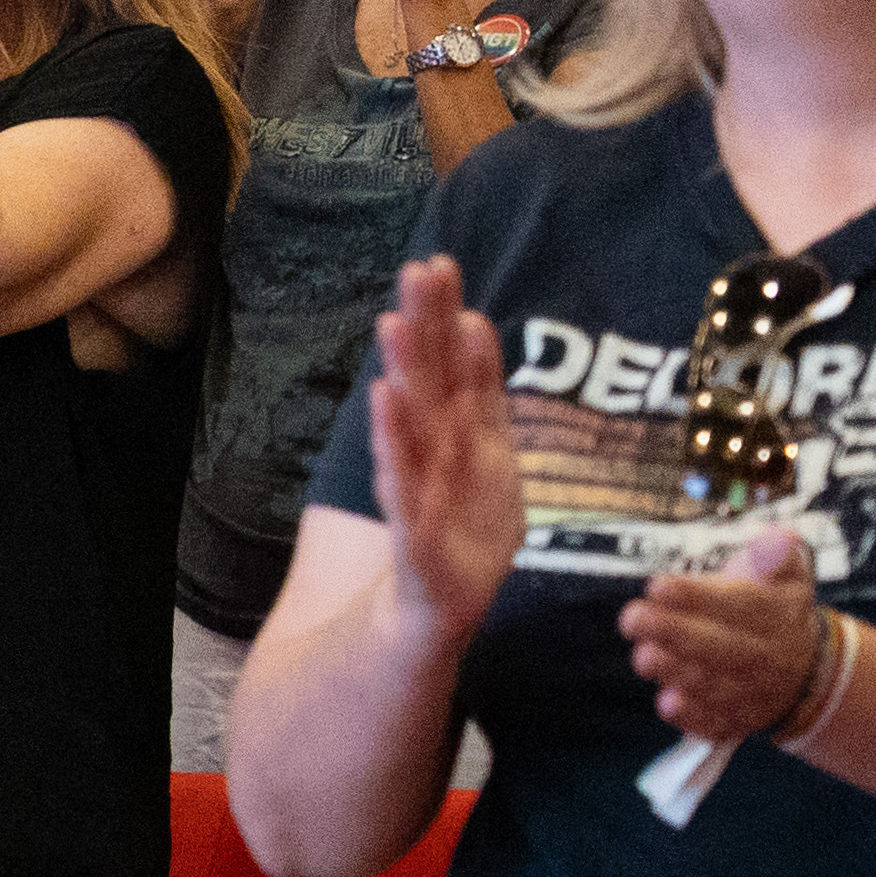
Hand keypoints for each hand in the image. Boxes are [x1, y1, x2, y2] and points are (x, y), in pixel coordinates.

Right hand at [366, 252, 524, 641]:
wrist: (432, 614)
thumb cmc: (460, 530)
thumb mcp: (489, 458)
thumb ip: (481, 394)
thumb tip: (477, 321)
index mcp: (461, 435)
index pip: (455, 366)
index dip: (447, 317)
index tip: (440, 262)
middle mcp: (436, 454)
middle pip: (430, 381)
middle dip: (424, 325)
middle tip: (417, 269)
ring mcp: (421, 490)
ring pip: (414, 424)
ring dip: (404, 373)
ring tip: (395, 324)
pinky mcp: (412, 533)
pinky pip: (404, 483)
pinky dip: (395, 443)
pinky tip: (385, 404)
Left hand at [624, 525, 829, 748]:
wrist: (807, 672)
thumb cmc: (775, 609)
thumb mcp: (787, 576)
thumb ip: (778, 555)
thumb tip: (777, 538)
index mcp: (775, 614)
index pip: (738, 604)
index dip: (696, 596)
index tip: (657, 585)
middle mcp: (763, 656)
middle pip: (720, 647)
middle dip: (673, 633)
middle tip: (632, 618)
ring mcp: (749, 692)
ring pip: (713, 686)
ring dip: (676, 673)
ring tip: (644, 657)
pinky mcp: (734, 721)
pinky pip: (716, 724)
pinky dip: (693, 718)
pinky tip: (668, 705)